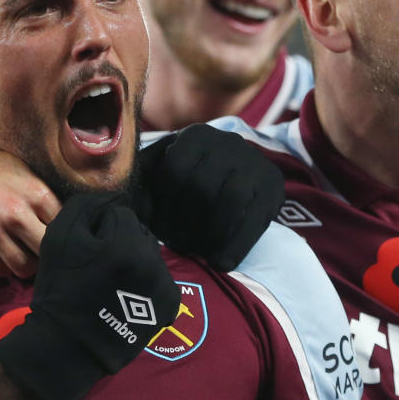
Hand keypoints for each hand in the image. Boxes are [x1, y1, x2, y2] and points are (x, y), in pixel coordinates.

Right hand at [0, 124, 58, 277]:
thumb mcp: (22, 170)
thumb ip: (42, 197)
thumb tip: (67, 223)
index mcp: (35, 194)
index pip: (64, 230)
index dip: (62, 236)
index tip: (57, 238)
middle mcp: (15, 213)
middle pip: (47, 253)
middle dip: (46, 254)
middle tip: (39, 251)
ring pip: (23, 267)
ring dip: (23, 263)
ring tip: (19, 253)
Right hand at [0, 192, 179, 399]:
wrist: (68, 344)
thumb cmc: (61, 287)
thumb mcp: (59, 237)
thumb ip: (85, 206)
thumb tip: (110, 199)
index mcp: (127, 242)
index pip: (119, 215)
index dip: (98, 229)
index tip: (85, 250)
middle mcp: (153, 261)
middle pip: (138, 233)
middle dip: (120, 242)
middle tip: (98, 265)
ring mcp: (165, 285)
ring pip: (150, 255)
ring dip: (134, 260)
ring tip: (112, 281)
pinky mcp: (170, 305)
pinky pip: (160, 278)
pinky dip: (146, 281)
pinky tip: (126, 295)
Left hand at [132, 123, 284, 271]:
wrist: (238, 170)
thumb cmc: (188, 178)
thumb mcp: (163, 171)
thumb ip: (144, 183)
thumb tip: (126, 208)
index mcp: (195, 136)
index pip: (174, 170)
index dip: (163, 204)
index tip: (157, 226)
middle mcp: (228, 143)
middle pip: (202, 187)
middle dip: (185, 222)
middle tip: (175, 242)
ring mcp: (254, 163)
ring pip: (229, 203)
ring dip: (208, 234)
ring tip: (195, 250)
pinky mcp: (273, 188)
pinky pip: (254, 222)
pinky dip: (234, 247)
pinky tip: (218, 263)